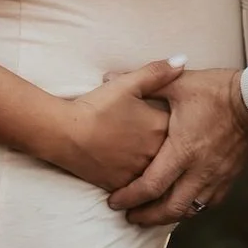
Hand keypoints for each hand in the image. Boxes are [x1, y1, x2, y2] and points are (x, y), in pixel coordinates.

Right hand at [43, 60, 180, 191]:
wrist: (64, 134)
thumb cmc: (96, 107)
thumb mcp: (128, 83)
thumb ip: (157, 72)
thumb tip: (183, 60)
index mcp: (160, 127)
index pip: (181, 127)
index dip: (175, 123)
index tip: (170, 120)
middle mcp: (154, 153)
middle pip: (170, 151)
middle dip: (165, 146)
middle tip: (153, 139)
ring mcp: (138, 172)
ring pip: (154, 170)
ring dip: (151, 164)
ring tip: (137, 155)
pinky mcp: (122, 186)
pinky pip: (136, 186)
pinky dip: (135, 179)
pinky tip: (127, 170)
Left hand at [108, 68, 247, 224]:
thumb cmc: (218, 91)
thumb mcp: (180, 84)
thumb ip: (145, 83)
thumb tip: (108, 76)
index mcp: (183, 150)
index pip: (151, 186)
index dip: (130, 198)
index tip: (115, 202)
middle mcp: (199, 170)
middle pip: (169, 209)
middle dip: (146, 217)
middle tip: (130, 216)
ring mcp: (216, 177)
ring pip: (190, 211)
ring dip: (167, 217)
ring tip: (151, 215)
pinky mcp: (229, 178)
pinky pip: (207, 204)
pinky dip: (191, 208)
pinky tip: (181, 204)